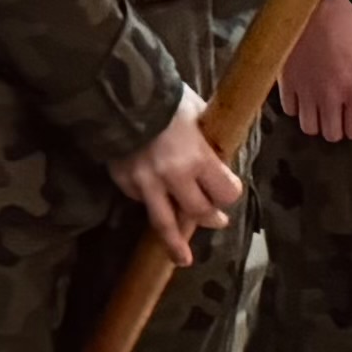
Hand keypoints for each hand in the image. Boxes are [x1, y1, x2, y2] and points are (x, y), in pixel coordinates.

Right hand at [111, 94, 244, 266]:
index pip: (225, 192)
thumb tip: (217, 149)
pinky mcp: (125, 182)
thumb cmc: (166, 97)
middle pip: (199, 212)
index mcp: (198, 158)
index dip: (230, 192)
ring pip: (165, 224)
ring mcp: (146, 184)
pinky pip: (141, 201)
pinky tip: (154, 203)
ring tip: (183, 259)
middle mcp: (174, 177)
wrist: (120, 93)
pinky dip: (150, 203)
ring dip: (176, 244)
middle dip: (212, 218)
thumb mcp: (197, 111)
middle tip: (217, 220)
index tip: (230, 191)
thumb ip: (207, 136)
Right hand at [279, 0, 351, 142]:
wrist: (312, 3)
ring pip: (309, 128)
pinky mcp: (285, 83)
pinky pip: (290, 111)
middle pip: (332, 135)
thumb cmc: (347, 24)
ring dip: (316, 119)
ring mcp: (305, 91)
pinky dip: (297, 106)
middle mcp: (329, 95)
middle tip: (336, 109)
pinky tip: (303, 91)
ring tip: (319, 103)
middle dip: (336, 125)